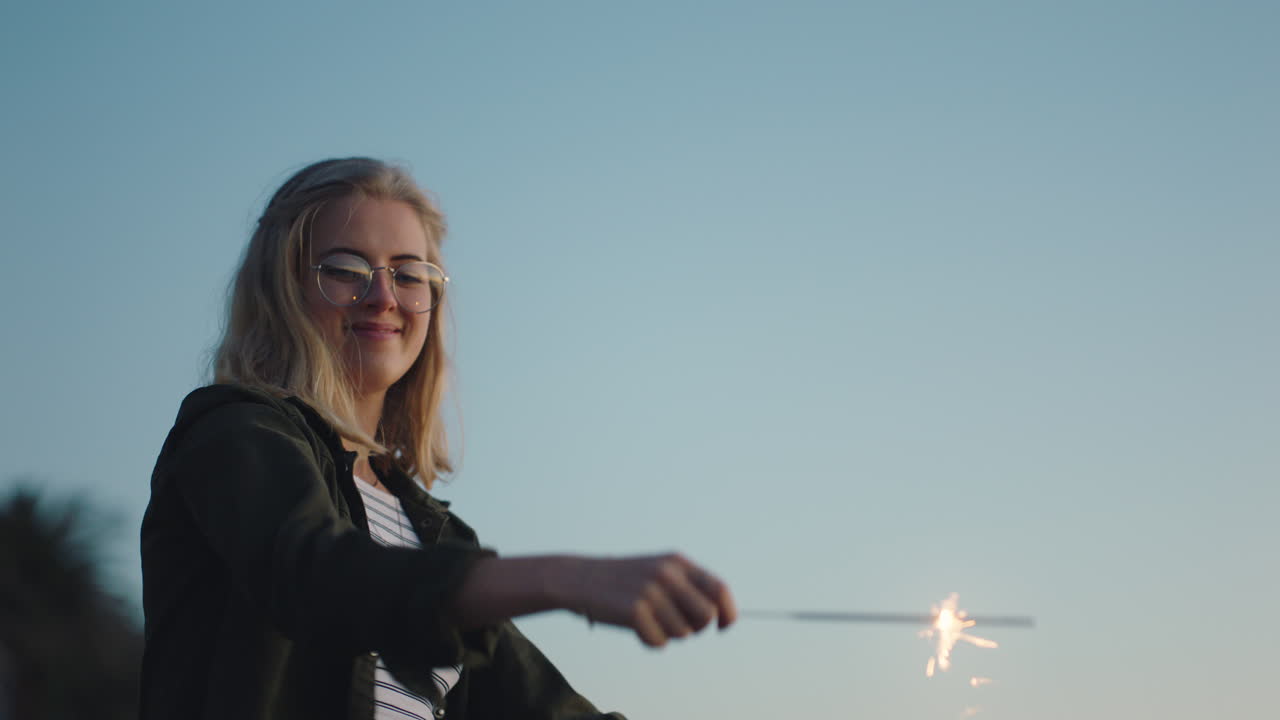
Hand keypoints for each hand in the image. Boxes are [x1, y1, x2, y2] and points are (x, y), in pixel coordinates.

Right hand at [561, 553, 736, 647]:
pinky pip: (660, 642)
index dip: (728, 612)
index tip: (724, 627)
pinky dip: (651, 641)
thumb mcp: (659, 571)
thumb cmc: (626, 581)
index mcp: (677, 562)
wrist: (581, 578)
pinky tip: (637, 628)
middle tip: (679, 626)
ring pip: (683, 633)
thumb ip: (689, 587)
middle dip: (697, 628)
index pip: (719, 589)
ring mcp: (650, 591)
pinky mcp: (634, 610)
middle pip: (706, 616)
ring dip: (669, 634)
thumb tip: (720, 615)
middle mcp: (667, 574)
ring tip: (649, 621)